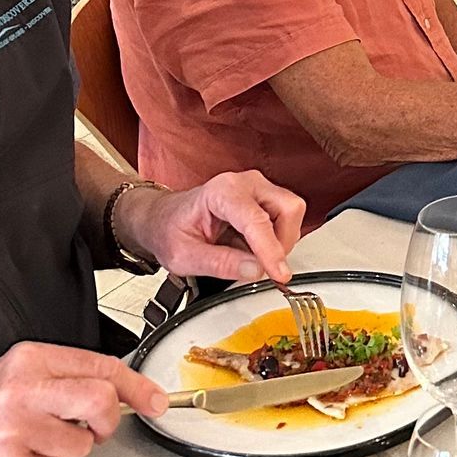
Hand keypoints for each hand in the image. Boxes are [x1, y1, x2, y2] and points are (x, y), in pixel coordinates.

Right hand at [0, 343, 166, 456]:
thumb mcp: (12, 375)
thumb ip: (61, 378)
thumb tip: (119, 390)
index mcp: (30, 360)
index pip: (101, 367)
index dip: (137, 387)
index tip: (155, 401)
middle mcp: (23, 390)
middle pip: (102, 401)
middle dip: (107, 423)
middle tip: (92, 431)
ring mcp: (15, 430)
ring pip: (83, 446)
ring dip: (71, 454)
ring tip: (37, 448)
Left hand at [121, 171, 305, 283]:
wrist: (164, 219)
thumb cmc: (170, 230)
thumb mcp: (184, 257)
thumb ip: (220, 264)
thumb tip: (256, 270)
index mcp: (221, 192)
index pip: (256, 220)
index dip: (270, 250)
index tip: (279, 274)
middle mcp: (244, 183)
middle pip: (287, 208)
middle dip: (282, 243)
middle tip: (263, 266)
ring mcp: (257, 188)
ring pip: (291, 212)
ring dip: (280, 242)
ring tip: (250, 256)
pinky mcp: (264, 198)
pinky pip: (285, 218)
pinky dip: (276, 239)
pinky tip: (252, 248)